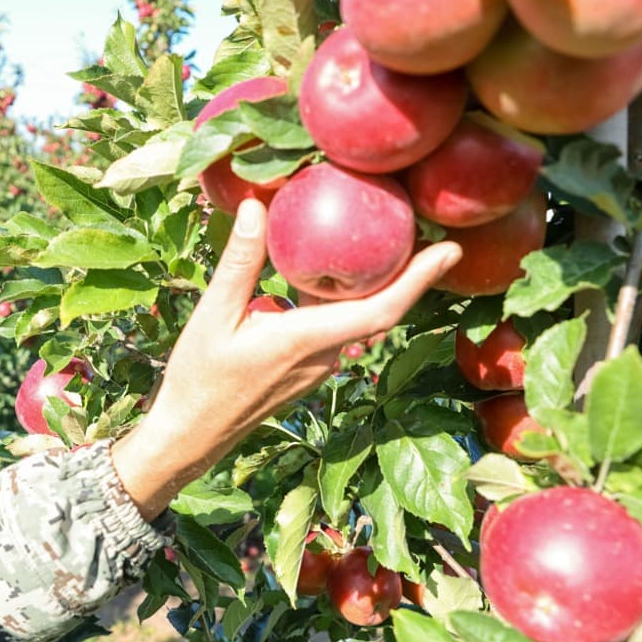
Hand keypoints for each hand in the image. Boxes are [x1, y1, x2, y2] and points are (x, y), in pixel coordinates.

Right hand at [112, 197, 461, 519]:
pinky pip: (336, 327)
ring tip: (387, 240)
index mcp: (306, 340)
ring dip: (377, 285)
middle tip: (429, 229)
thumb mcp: (213, 316)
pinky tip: (333, 272)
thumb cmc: (198, 379)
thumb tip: (257, 206)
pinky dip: (344, 298)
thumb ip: (239, 262)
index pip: (380, 310)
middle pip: (380, 311)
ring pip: (358, 320)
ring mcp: (316, 366)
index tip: (450, 251)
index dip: (419, 279)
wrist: (190, 434)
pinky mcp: (305, 368)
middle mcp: (322, 355)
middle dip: (410, 272)